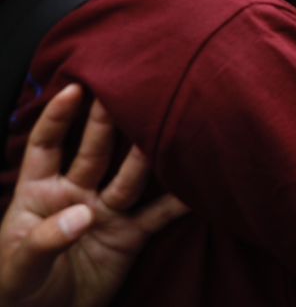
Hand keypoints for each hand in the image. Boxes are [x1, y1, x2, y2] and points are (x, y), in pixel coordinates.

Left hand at [0, 84, 188, 306]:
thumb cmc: (16, 292)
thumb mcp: (17, 269)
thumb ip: (45, 239)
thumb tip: (83, 213)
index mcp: (39, 193)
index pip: (47, 145)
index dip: (58, 117)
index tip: (75, 89)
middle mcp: (76, 193)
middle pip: (94, 151)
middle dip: (107, 122)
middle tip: (125, 90)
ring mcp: (106, 212)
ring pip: (130, 176)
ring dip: (145, 153)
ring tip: (163, 126)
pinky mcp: (130, 235)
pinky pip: (159, 214)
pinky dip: (180, 200)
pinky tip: (197, 183)